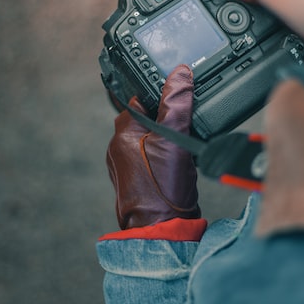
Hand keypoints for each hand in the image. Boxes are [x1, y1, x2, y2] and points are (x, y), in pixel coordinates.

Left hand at [106, 65, 200, 228]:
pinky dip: (162, 157)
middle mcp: (117, 148)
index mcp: (122, 133)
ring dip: (164, 139)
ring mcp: (124, 167)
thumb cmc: (162, 187)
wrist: (160, 229)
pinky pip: (148, 159)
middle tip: (186, 123)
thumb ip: (176, 104)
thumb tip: (180, 74)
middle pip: (144, 120)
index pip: (140, 100)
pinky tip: (177, 163)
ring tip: (183, 145)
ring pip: (147, 140)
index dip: (160, 95)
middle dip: (164, 119)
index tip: (178, 97)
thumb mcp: (174, 139)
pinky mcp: (135, 181)